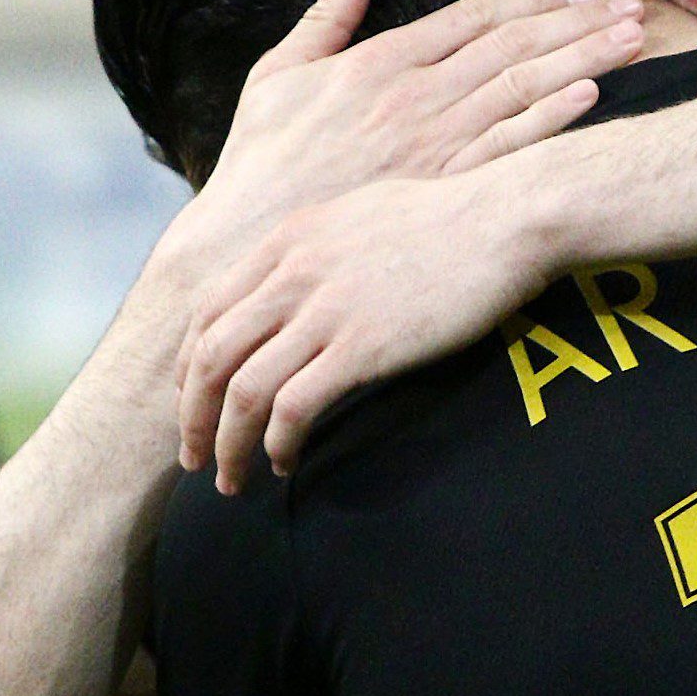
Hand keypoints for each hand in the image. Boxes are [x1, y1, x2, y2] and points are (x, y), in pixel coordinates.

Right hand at [156, 0, 640, 295]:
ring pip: (522, 89)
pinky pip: (506, 147)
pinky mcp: (440, 190)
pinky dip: (551, 119)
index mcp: (378, 61)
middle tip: (631, 9)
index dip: (531, 2)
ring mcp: (431, 144)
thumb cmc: (259, 163)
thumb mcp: (277, 73)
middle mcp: (413, 96)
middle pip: (513, 46)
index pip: (472, 17)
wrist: (249, 243)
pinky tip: (593, 97)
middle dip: (577, 24)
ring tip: (633, 43)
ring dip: (582, 61)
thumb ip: (326, 15)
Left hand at [181, 169, 547, 488]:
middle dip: (192, 416)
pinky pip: (293, 406)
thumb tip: (302, 286)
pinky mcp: (363, 345)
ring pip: (242, 389)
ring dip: (228, 444)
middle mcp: (293, 272)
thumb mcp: (361, 216)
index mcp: (288, 240)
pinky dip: (277, 443)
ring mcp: (326, 309)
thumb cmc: (452, 219)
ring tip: (232, 478)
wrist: (507, 217)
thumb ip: (317, 250)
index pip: (206, 310)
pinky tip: (285, 463)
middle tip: (193, 459)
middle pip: (210, 356)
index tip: (194, 402)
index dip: (189, 367)